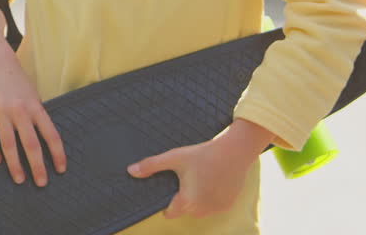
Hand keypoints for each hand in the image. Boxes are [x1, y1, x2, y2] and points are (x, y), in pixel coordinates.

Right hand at [0, 44, 66, 186]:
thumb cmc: (18, 84)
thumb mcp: (33, 97)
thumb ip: (37, 118)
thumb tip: (45, 145)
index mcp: (35, 107)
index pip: (51, 134)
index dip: (57, 153)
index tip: (61, 169)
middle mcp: (19, 109)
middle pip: (30, 143)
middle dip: (37, 166)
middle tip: (41, 183)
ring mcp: (0, 110)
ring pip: (8, 143)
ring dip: (14, 164)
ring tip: (19, 179)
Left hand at [127, 119, 273, 218]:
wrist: (234, 151)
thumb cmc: (203, 154)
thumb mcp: (175, 157)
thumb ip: (151, 165)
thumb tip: (130, 171)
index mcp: (187, 201)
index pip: (170, 213)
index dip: (167, 204)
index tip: (171, 191)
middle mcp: (202, 210)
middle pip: (185, 210)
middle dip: (185, 199)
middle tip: (188, 178)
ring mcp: (216, 209)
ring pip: (200, 209)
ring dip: (199, 199)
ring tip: (201, 178)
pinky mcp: (228, 206)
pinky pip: (214, 206)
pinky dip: (212, 198)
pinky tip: (213, 181)